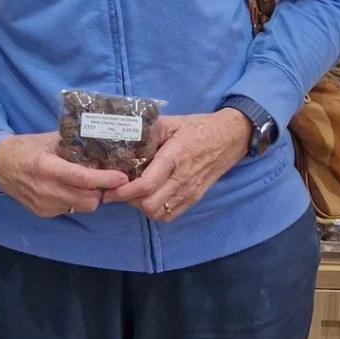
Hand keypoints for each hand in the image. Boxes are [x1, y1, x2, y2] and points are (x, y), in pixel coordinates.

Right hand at [0, 132, 128, 218]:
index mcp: (46, 167)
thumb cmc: (26, 148)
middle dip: (102, 190)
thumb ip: (73, 143)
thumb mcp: (49, 140)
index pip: (82, 179)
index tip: (122, 177)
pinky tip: (72, 188)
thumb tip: (103, 140)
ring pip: (81, 207)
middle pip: (87, 199)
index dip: (105, 180)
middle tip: (108, 178)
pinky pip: (70, 209)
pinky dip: (77, 200)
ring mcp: (44, 204)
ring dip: (91, 196)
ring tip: (90, 183)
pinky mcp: (44, 213)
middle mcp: (46, 190)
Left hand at [102, 111, 250, 221]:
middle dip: (129, 200)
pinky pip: (170, 215)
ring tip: (132, 193)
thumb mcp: (171, 123)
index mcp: (173, 158)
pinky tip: (148, 197)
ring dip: (141, 207)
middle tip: (118, 190)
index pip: (146, 185)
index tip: (109, 191)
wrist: (229, 138)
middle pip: (149, 204)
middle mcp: (182, 179)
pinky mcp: (194, 198)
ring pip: (158, 213)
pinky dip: (155, 211)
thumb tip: (122, 137)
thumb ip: (147, 132)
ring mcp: (189, 192)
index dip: (124, 192)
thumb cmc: (197, 128)